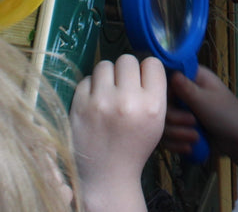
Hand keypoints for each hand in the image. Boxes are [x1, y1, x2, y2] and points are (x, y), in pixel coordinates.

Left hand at [71, 55, 166, 211]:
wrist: (107, 176)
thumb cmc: (134, 148)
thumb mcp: (157, 123)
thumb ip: (154, 93)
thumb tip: (144, 63)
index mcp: (153, 105)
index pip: (152, 63)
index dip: (147, 70)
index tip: (142, 80)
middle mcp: (129, 100)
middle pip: (128, 60)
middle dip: (126, 72)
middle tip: (123, 87)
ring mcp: (102, 101)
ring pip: (105, 65)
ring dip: (107, 77)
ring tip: (107, 94)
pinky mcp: (80, 105)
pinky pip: (87, 78)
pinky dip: (91, 88)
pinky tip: (95, 103)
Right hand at [164, 69, 237, 164]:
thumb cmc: (227, 116)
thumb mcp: (204, 100)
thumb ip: (184, 87)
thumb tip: (170, 71)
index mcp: (193, 78)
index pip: (165, 79)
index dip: (164, 93)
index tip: (172, 103)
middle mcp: (185, 92)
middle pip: (162, 104)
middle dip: (174, 119)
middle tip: (192, 123)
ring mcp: (183, 112)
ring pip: (163, 123)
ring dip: (177, 134)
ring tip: (194, 139)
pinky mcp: (183, 129)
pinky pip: (168, 136)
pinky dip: (177, 143)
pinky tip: (189, 148)